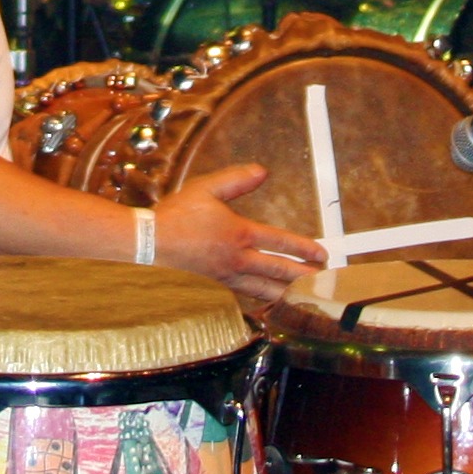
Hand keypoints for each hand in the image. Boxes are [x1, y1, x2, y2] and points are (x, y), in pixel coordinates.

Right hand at [149, 164, 324, 304]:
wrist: (148, 243)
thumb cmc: (176, 215)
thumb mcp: (206, 188)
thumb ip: (237, 180)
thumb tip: (262, 172)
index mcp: (239, 233)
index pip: (280, 242)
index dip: (304, 248)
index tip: (321, 253)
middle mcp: (237, 259)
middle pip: (279, 271)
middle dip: (305, 276)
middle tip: (324, 281)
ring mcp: (227, 276)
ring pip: (265, 289)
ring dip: (289, 293)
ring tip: (306, 297)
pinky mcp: (216, 286)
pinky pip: (247, 295)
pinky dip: (264, 299)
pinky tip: (271, 301)